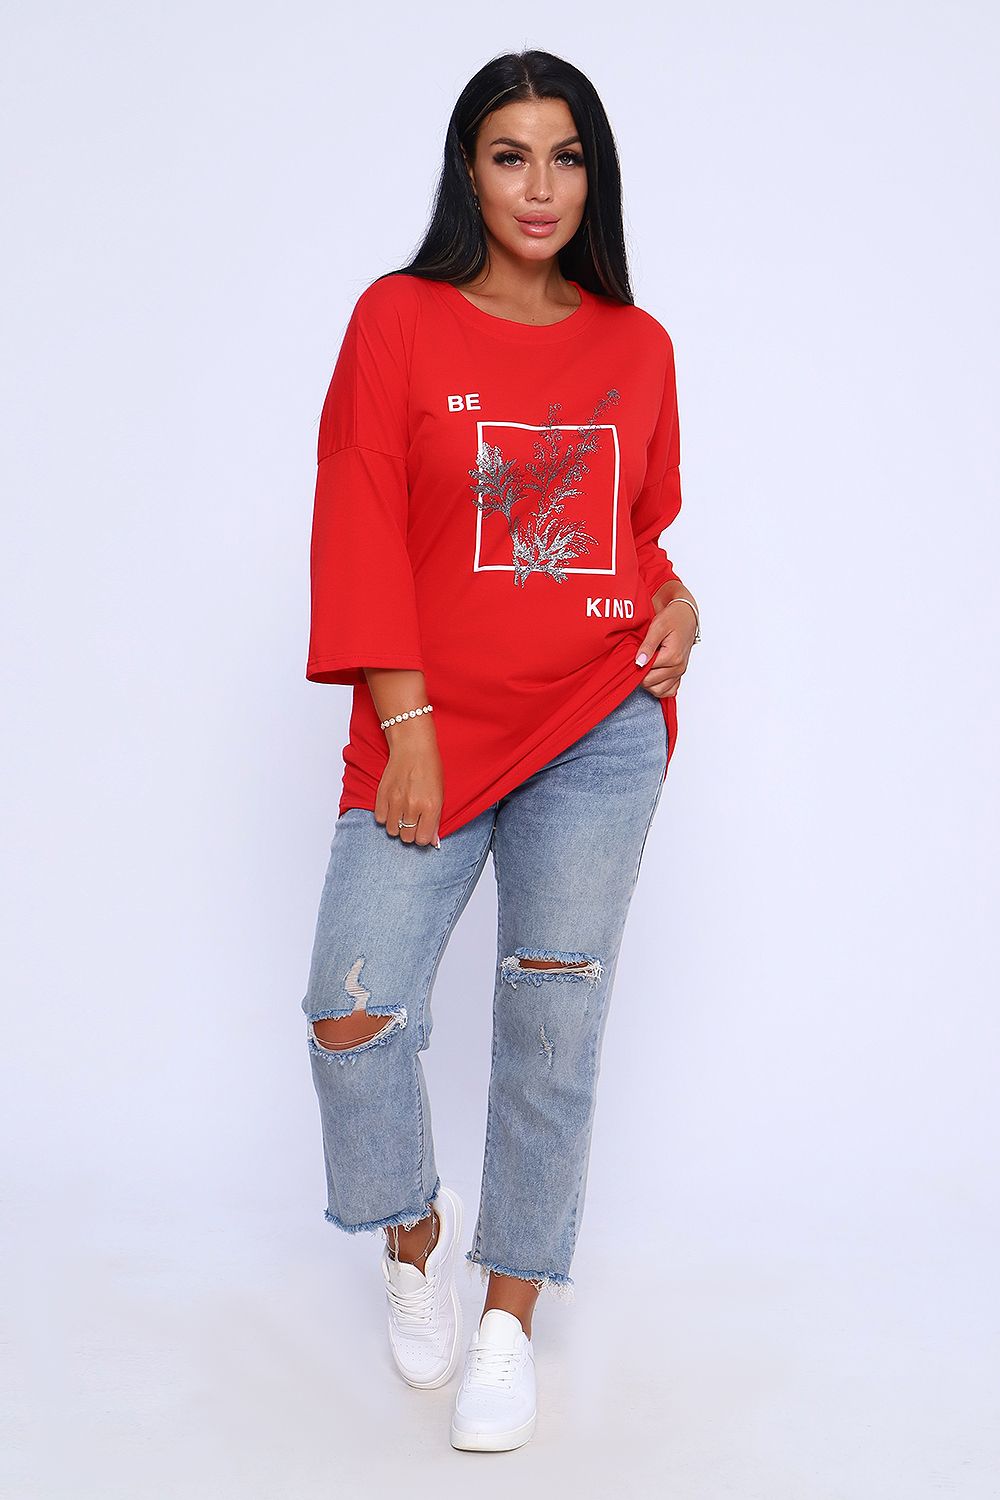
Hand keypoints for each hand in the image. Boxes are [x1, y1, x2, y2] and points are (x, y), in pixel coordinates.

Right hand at [373, 723, 444, 847]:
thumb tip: (432, 841)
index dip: (422, 837)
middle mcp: (413, 806)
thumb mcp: (440, 795)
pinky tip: (392, 808)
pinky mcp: (382, 795)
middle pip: (407, 837)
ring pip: (392, 831)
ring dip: (397, 826)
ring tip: (402, 814)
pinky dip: (385, 817)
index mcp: (431, 806)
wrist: (413, 747)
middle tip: (413, 821)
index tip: (422, 830)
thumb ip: (435, 820)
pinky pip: (380, 819)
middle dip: (410, 832)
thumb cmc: (429, 768)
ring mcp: (396, 801)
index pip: (422, 839)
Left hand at [634, 599, 697, 698]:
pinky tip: (653, 675)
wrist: (686, 616)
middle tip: (638, 659)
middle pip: (650, 683)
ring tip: (645, 667)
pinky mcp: (679, 674)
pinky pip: (669, 691)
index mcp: (672, 656)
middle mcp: (678, 667)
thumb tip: (639, 662)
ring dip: (648, 682)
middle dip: (640, 674)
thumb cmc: (673, 618)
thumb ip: (648, 645)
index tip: (633, 656)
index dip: (636, 665)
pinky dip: (659, 687)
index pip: (646, 672)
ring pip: (658, 691)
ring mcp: (680, 672)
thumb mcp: (658, 626)